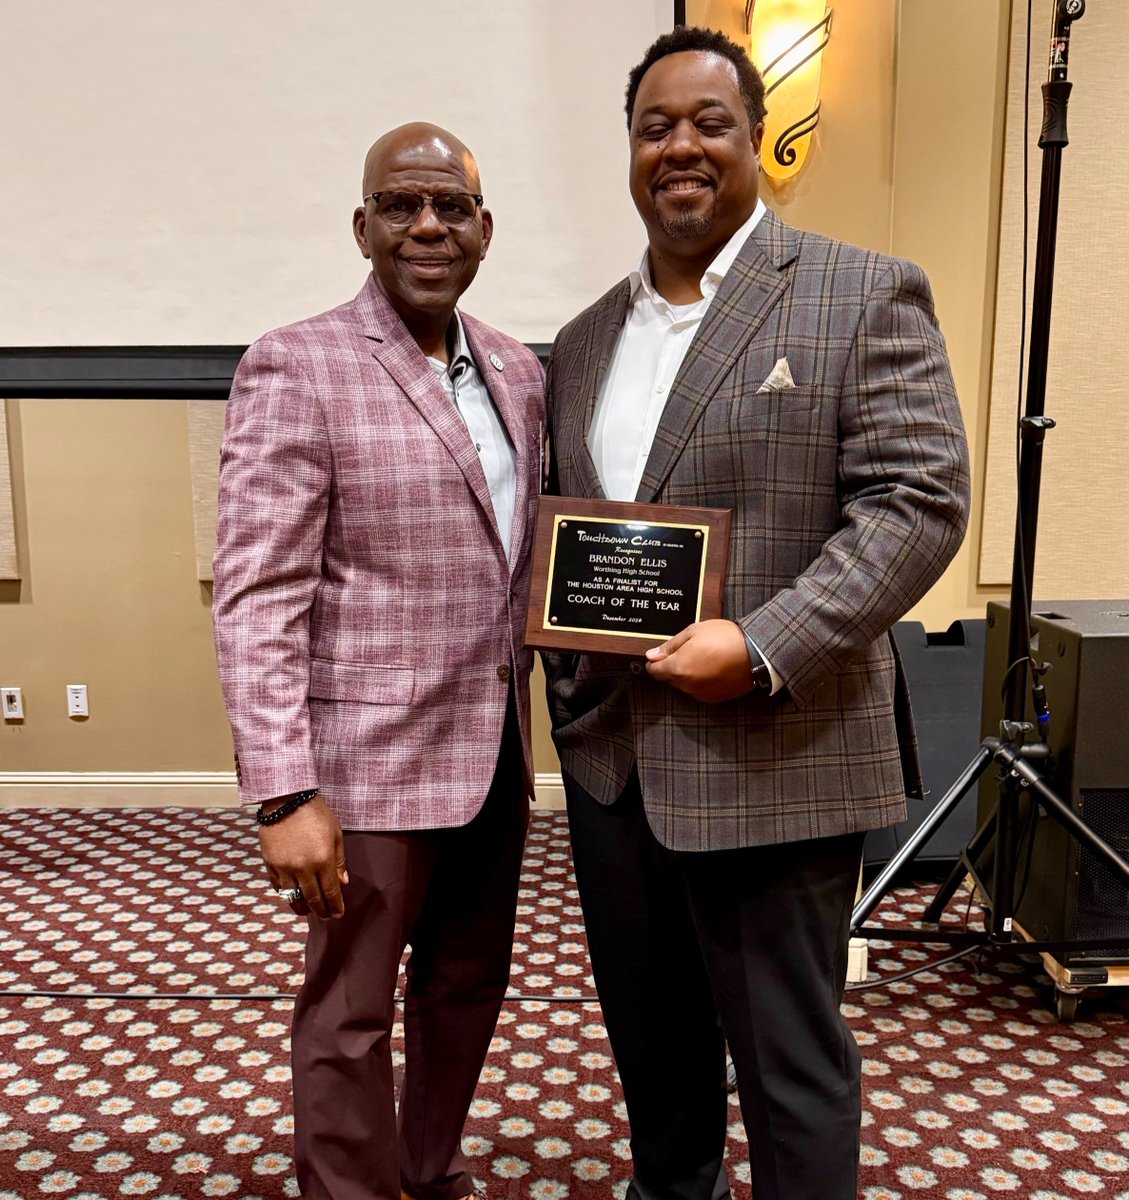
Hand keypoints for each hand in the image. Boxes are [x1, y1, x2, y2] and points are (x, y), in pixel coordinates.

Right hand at [259, 795, 347, 919]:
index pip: (330, 892)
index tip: (338, 914)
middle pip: (312, 899)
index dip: (335, 906)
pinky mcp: (270, 864)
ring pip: (293, 897)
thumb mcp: (335, 833)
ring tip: (307, 911)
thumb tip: (343, 882)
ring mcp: (284, 868)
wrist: (286, 799)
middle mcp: (303, 868)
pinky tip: (291, 895)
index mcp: (323, 860)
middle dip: (321, 910)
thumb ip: (339, 860)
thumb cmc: (316, 813)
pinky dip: (286, 894)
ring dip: (301, 907)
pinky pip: (278, 886)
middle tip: (326, 916)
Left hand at [644, 619, 755, 702]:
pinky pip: (700, 690)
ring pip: (685, 684)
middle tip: (689, 650)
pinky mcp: (715, 698)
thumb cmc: (726, 639)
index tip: (660, 654)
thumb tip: (652, 655)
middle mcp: (687, 686)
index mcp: (678, 669)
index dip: (655, 661)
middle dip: (673, 665)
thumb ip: (670, 646)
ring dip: (689, 673)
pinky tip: (713, 667)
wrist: (756, 652)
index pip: (654, 671)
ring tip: (705, 656)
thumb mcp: (693, 632)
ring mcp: (701, 694)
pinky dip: (702, 680)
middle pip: (669, 678)